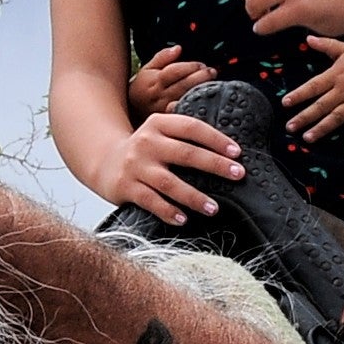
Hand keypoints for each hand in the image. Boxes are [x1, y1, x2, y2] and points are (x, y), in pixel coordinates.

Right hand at [98, 106, 246, 223]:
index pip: (192, 128)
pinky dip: (168, 211)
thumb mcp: (160, 133)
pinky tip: (183, 219)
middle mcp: (147, 142)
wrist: (105, 160)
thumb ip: (185, 136)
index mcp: (159, 124)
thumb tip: (228, 152)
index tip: (237, 153)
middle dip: (214, 165)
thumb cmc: (145, 150)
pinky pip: (151, 201)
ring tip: (214, 208)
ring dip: (194, 196)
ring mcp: (136, 165)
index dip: (216, 139)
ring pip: (169, 182)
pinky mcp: (126, 187)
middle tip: (238, 175)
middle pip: (185, 153)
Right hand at [122, 48, 213, 122]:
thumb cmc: (142, 89)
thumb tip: (178, 48)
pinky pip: (187, 113)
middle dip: (200, 77)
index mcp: (154, 81)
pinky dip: (198, 107)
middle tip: (212, 72)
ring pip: (187, 99)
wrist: (131, 112)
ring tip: (212, 84)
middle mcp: (160, 96)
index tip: (202, 65)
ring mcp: (166, 110)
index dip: (190, 67)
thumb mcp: (147, 69)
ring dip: (202, 90)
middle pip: (183, 85)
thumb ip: (163, 57)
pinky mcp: (171, 122)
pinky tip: (206, 102)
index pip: (174, 71)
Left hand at [286, 38, 343, 153]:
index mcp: (336, 75)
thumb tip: (307, 38)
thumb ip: (326, 45)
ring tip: (308, 138)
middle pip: (321, 105)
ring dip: (322, 128)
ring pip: (337, 117)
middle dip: (305, 116)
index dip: (299, 94)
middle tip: (289, 127)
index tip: (285, 103)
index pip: (313, 86)